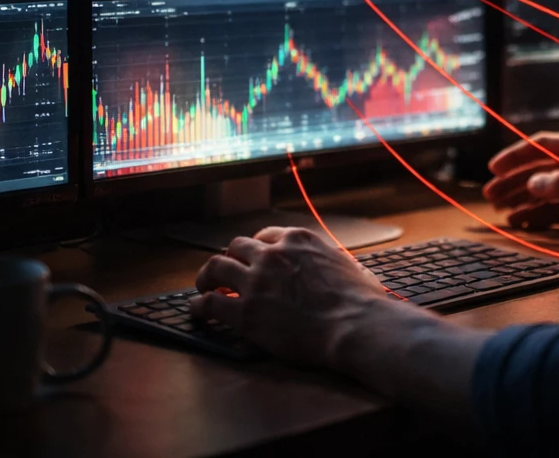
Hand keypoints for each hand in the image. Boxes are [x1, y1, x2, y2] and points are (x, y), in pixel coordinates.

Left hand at [188, 226, 407, 367]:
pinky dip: (199, 306)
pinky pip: (209, 303)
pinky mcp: (245, 312)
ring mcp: (256, 281)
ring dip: (206, 276)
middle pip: (237, 246)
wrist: (355, 323)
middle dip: (230, 258)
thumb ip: (331, 260)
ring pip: (216, 267)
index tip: (253, 259)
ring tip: (202, 286)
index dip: (256, 249)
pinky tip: (197, 312)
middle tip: (224, 272)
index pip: (265, 235)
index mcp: (297, 238)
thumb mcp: (347, 263)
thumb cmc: (360, 299)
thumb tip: (342, 268)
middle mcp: (272, 254)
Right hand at [483, 132, 558, 240]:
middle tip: (490, 194)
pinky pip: (557, 211)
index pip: (542, 146)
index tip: (494, 168)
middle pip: (539, 169)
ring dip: (523, 200)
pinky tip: (523, 223)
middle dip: (514, 181)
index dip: (516, 155)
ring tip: (501, 211)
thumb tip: (532, 183)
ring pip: (545, 192)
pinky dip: (539, 216)